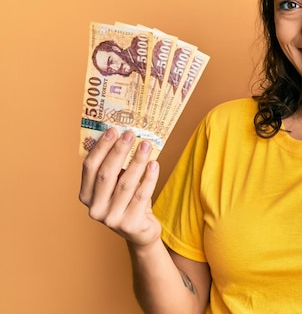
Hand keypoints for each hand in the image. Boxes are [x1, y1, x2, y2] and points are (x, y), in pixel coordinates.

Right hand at [79, 128, 161, 246]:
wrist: (141, 231)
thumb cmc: (127, 202)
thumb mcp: (116, 185)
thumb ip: (115, 167)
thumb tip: (125, 136)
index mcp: (86, 195)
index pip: (90, 167)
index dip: (101, 148)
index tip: (113, 130)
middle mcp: (95, 208)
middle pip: (106, 174)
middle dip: (119, 151)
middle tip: (131, 134)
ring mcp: (111, 218)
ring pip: (126, 184)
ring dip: (137, 162)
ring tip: (146, 145)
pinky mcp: (129, 224)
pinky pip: (141, 195)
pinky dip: (149, 178)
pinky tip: (154, 164)